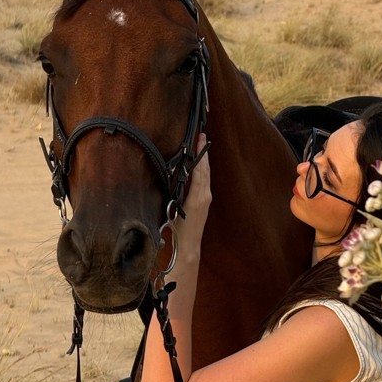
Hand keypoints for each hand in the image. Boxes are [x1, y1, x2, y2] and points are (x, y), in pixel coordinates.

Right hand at [173, 134, 211, 256]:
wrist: (189, 245)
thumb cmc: (178, 230)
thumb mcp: (173, 208)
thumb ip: (176, 191)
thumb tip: (176, 173)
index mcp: (197, 197)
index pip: (199, 171)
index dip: (199, 155)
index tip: (199, 141)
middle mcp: (205, 196)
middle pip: (205, 170)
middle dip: (204, 153)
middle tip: (203, 136)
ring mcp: (207, 199)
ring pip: (206, 175)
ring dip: (204, 160)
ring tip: (202, 146)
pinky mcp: (205, 202)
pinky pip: (205, 181)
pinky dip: (203, 170)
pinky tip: (201, 165)